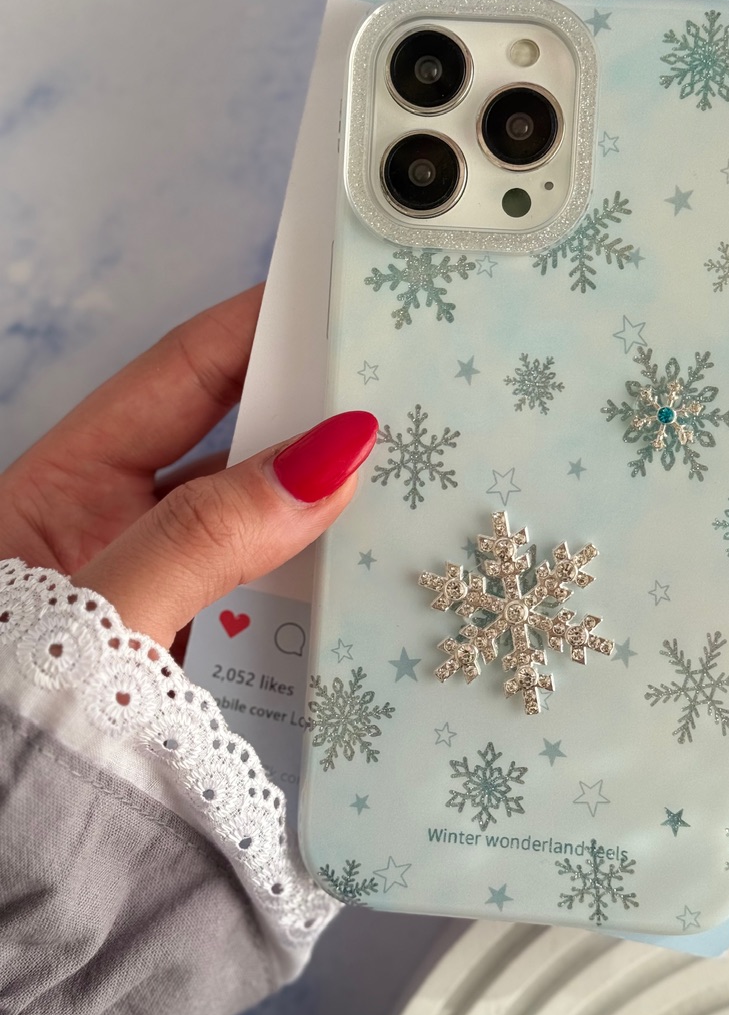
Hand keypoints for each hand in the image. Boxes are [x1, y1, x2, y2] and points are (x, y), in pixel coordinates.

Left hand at [0, 285, 376, 644]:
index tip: (331, 298)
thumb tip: (324, 462)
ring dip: (324, 528)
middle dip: (312, 428)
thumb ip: (201, 542)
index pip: (173, 381)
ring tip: (404, 495)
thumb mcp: (100, 619)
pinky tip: (365, 592)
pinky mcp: (193, 662)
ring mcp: (158, 600)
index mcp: (59, 492)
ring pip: (261, 537)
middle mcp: (113, 535)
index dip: (252, 329)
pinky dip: (313, 606)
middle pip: (231, 454)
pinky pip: (265, 615)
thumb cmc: (19, 716)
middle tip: (398, 396)